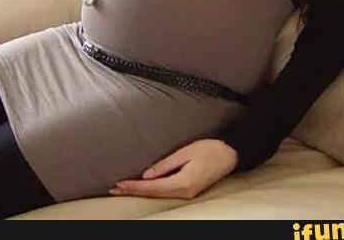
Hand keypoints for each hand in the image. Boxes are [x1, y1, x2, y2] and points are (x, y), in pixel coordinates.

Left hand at [109, 139, 237, 199]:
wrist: (230, 154)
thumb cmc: (209, 149)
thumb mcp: (185, 152)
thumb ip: (165, 165)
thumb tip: (146, 175)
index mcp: (183, 183)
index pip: (153, 188)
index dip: (134, 187)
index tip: (119, 184)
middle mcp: (184, 191)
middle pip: (153, 194)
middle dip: (133, 191)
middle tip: (114, 189)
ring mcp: (187, 192)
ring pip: (159, 195)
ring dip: (140, 191)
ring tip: (123, 188)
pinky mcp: (189, 189)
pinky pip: (166, 192)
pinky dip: (151, 190)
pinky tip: (142, 187)